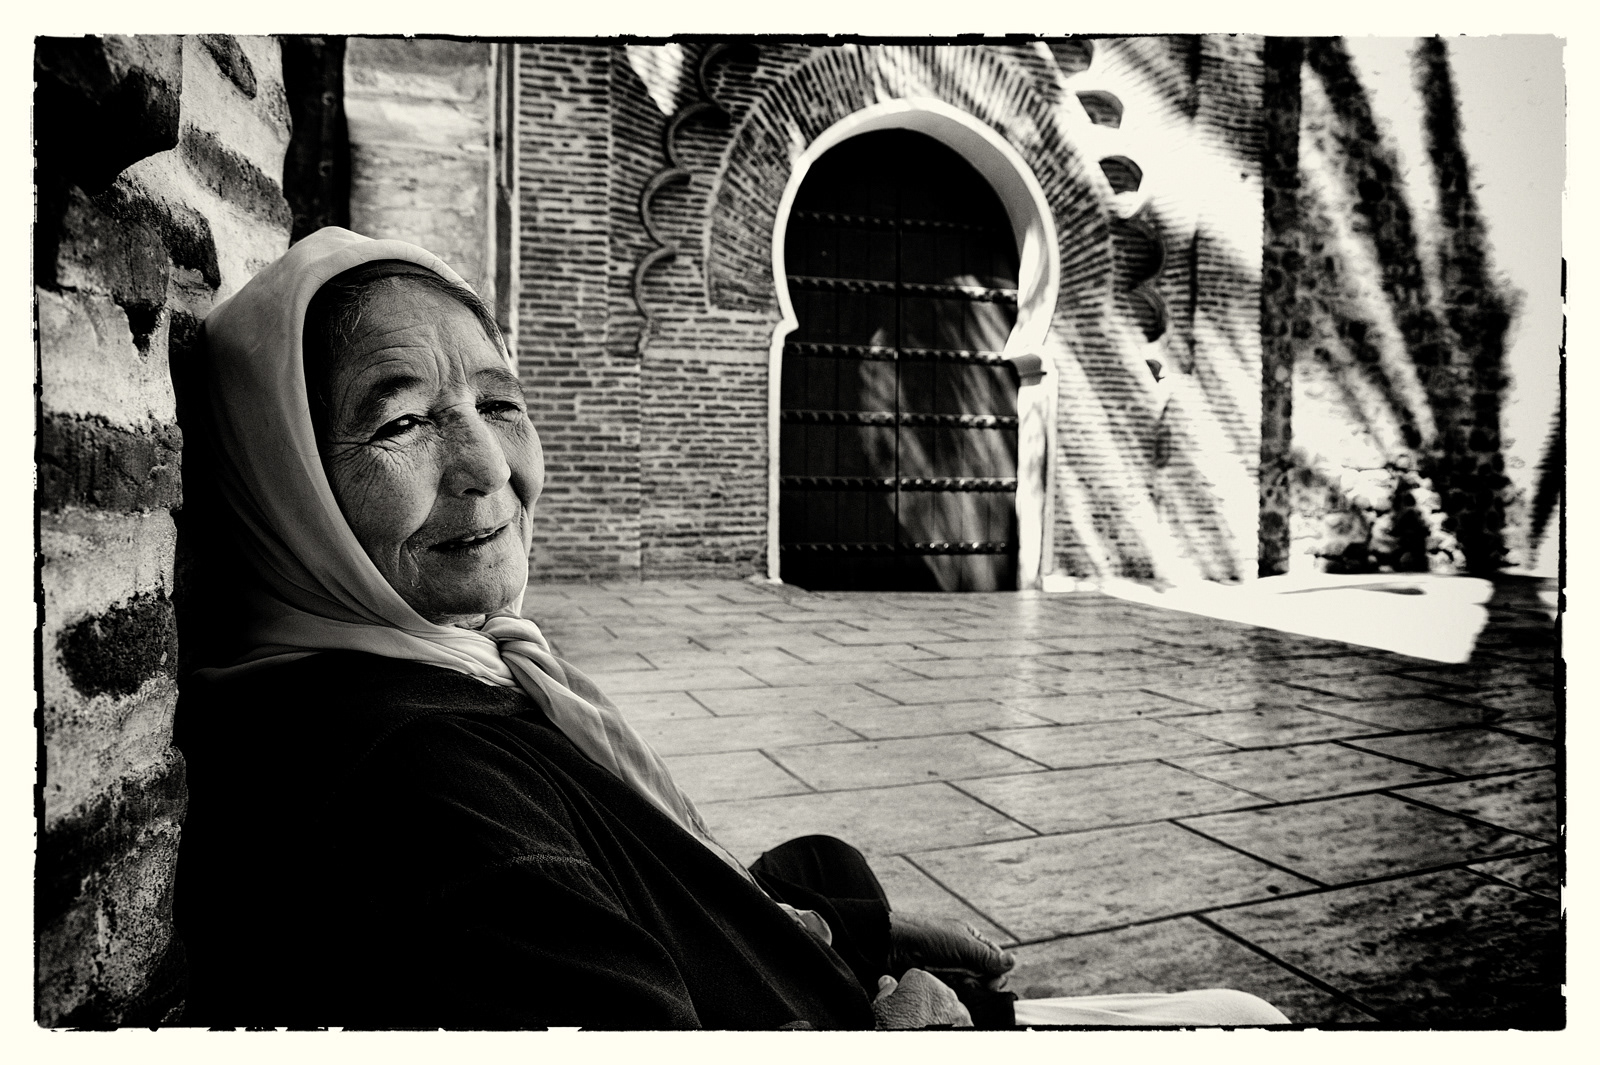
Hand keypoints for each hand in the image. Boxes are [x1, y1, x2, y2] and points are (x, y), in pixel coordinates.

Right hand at [871, 969, 973, 1028]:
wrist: (915, 1054)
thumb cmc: (898, 1029)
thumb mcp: (882, 1009)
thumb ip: (886, 991)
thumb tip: (886, 981)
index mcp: (921, 980)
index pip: (913, 978)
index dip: (906, 993)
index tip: (902, 1005)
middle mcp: (944, 992)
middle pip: (932, 992)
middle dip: (924, 1002)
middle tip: (912, 1019)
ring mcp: (958, 1010)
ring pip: (947, 1007)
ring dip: (939, 1015)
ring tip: (924, 1028)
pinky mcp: (967, 1025)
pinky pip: (958, 1021)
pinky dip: (951, 1026)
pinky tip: (937, 1033)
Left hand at [889, 911, 1014, 989]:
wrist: (895, 946)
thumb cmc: (927, 936)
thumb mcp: (962, 943)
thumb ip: (987, 956)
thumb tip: (1013, 962)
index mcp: (973, 940)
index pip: (997, 960)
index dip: (996, 972)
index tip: (991, 979)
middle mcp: (966, 955)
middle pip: (986, 976)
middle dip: (979, 980)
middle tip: (967, 978)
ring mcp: (954, 969)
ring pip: (972, 987)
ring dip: (966, 987)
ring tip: (953, 980)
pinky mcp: (943, 982)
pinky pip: (957, 993)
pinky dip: (955, 992)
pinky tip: (947, 986)